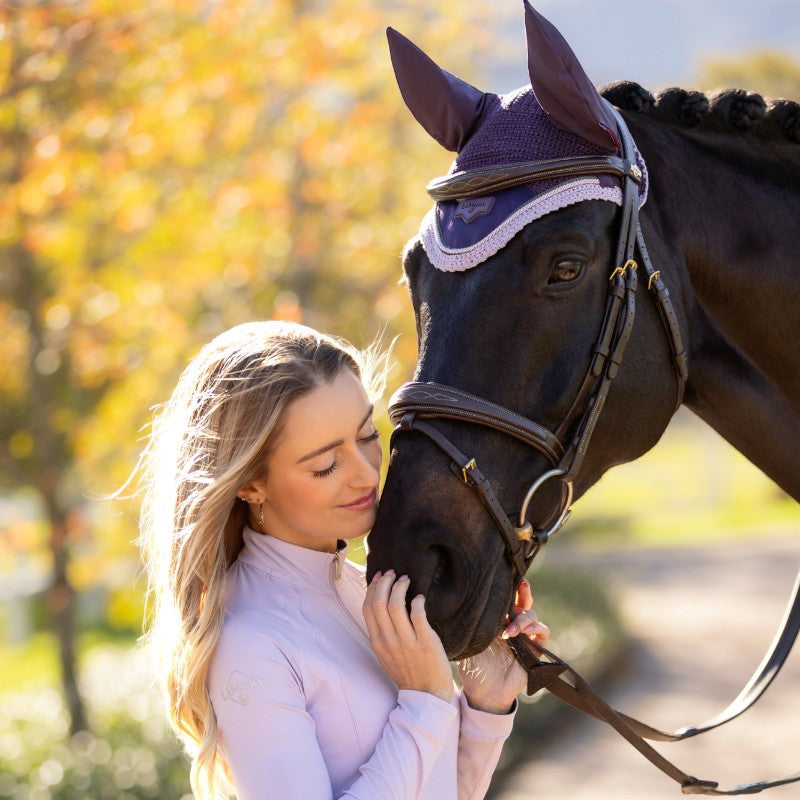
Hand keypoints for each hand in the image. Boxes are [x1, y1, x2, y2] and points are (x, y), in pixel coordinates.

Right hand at [363, 570, 453, 702]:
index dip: (372, 588)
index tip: (379, 577)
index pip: (368, 608)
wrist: (427, 695)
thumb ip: (382, 632)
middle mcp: (389, 641)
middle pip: (379, 603)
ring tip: (406, 580)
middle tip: (393, 573)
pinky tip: (420, 598)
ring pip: (395, 605)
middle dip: (384, 582)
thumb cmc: (407, 671)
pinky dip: (417, 601)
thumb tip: (381, 604)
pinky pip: (417, 614)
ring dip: (400, 587)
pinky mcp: (425, 642)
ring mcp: (406, 642)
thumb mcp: (386, 653)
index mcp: (377, 642)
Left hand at [457, 580, 549, 713]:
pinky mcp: (535, 649)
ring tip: (510, 631)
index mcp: (497, 620)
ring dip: (523, 618)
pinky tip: (523, 633)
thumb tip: (462, 601)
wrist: (483, 692)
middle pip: (523, 601)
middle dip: (523, 591)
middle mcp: (512, 625)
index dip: (508, 588)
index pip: (506, 599)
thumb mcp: (468, 639)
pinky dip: (536, 628)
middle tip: (522, 585)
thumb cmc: (473, 666)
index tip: (505, 577)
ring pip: (532, 614)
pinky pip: (543, 632)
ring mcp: (524, 636)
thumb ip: (470, 622)